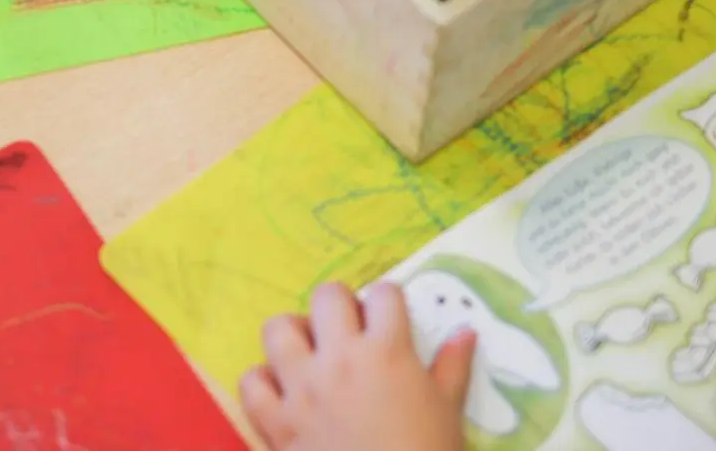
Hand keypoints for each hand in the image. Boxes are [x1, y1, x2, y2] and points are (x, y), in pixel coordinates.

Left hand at [239, 282, 475, 450]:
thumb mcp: (449, 413)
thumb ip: (452, 368)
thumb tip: (465, 332)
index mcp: (387, 352)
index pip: (384, 294)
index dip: (388, 301)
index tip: (388, 316)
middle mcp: (339, 359)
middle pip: (327, 297)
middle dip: (339, 306)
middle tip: (348, 330)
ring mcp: (302, 388)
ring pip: (278, 329)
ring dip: (293, 336)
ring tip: (309, 354)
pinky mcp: (276, 421)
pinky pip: (251, 382)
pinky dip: (263, 384)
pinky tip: (282, 394)